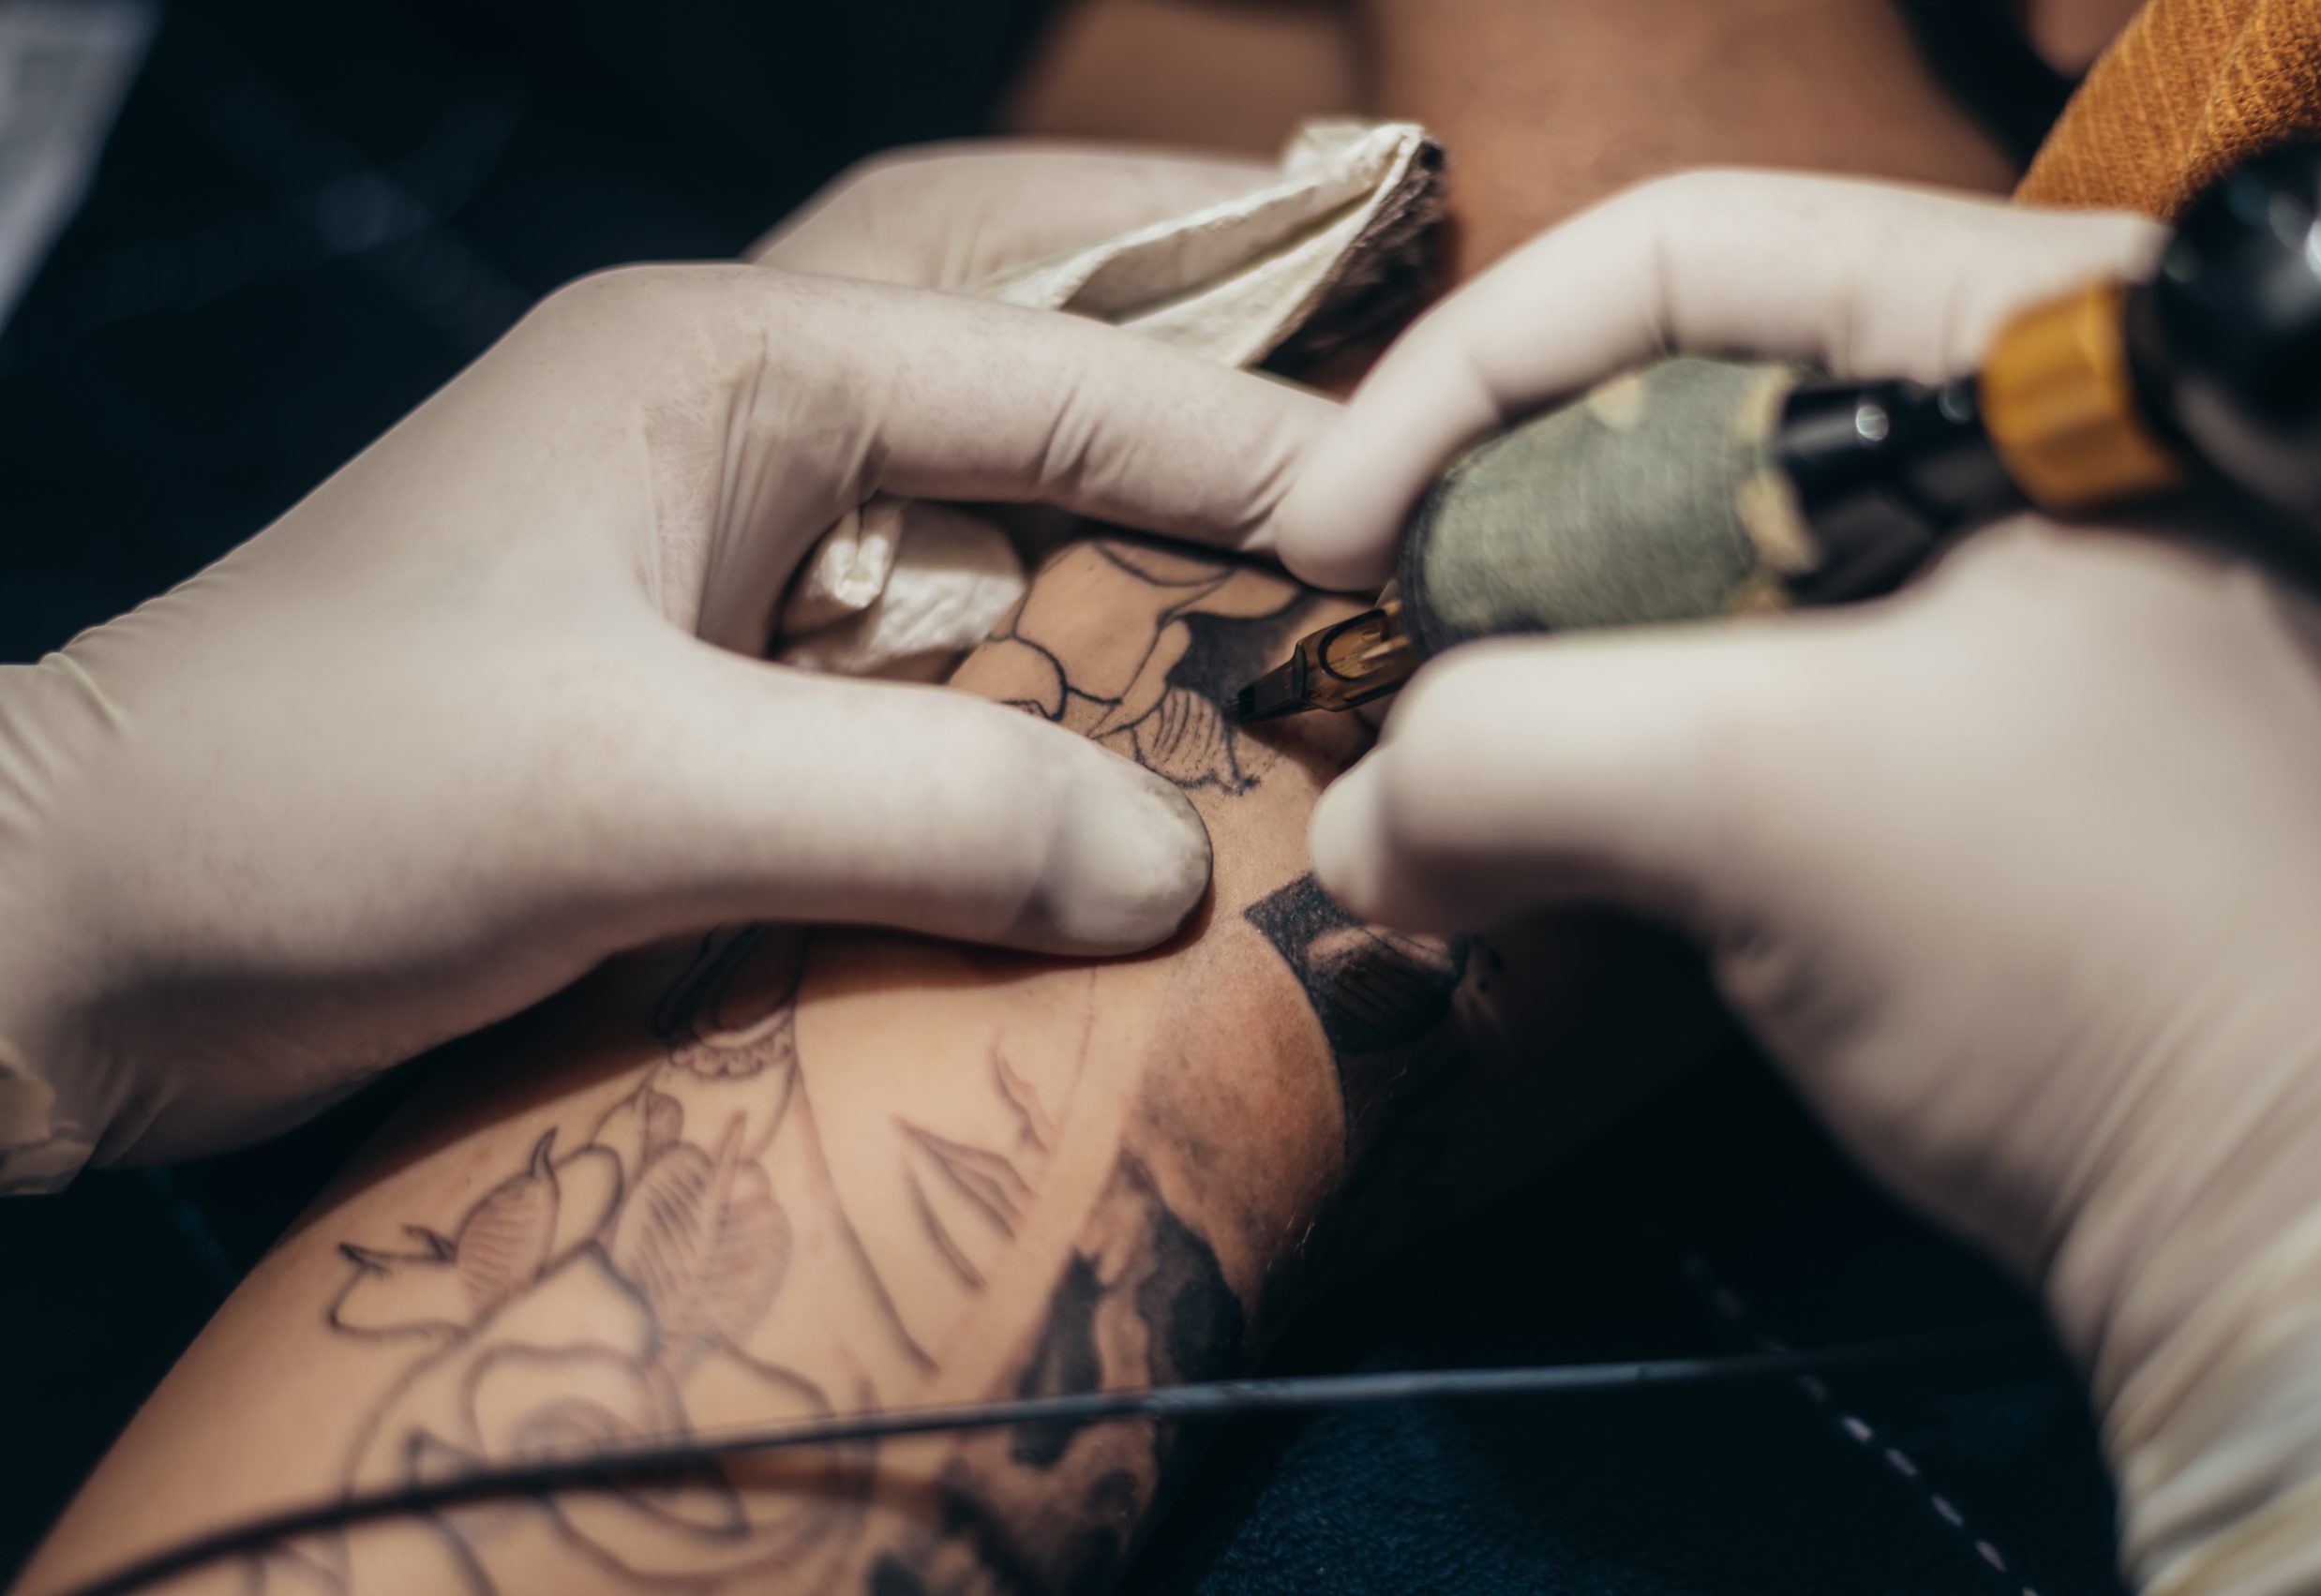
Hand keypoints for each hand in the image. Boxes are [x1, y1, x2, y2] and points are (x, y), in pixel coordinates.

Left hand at [0, 261, 1329, 1185]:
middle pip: (1024, 365)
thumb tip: (1174, 870)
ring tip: (1283, 590)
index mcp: (722, 364)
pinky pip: (917, 652)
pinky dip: (1030, 676)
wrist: (88, 930)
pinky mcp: (694, 681)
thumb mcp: (630, 792)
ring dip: (1122, 542)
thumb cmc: (316, 803)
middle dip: (1199, 394)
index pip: (1050, 371)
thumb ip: (923, 812)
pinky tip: (1114, 746)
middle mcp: (731, 425)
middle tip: (1377, 455)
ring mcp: (710, 553)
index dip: (1244, 441)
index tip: (1406, 519)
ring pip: (977, 508)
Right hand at [1282, 172, 2320, 1591]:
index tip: (1331, 540)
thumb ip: (1508, 758)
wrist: (2307, 1218)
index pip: (1681, 258)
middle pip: (1656, 423)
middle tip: (1377, 685)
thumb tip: (1359, 826)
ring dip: (1526, 698)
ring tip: (1434, 815)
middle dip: (1481, 563)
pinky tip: (1524, 882)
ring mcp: (1978, 604)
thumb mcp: (1769, 806)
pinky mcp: (1945, 747)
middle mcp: (2003, 447)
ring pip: (1671, 584)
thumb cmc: (2117, 956)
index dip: (1463, 377)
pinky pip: (1718, 714)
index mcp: (2026, 352)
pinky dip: (1601, 787)